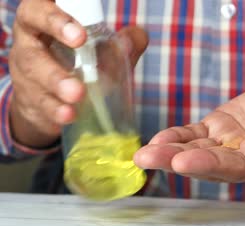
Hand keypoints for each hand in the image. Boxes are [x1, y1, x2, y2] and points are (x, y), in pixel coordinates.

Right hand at [8, 0, 147, 147]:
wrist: (50, 98)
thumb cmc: (77, 62)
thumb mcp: (98, 49)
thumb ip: (119, 42)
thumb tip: (137, 38)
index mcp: (44, 20)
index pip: (40, 10)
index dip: (56, 19)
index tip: (80, 35)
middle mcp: (30, 42)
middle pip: (32, 42)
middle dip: (56, 49)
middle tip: (79, 66)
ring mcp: (25, 72)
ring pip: (35, 74)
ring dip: (56, 84)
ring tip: (77, 95)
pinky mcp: (29, 99)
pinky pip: (39, 103)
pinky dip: (55, 110)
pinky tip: (68, 115)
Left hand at [134, 73, 244, 181]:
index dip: (216, 166)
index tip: (185, 162)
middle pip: (214, 165)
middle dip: (181, 163)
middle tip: (149, 160)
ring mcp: (236, 140)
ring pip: (200, 150)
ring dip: (170, 152)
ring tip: (143, 155)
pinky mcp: (225, 125)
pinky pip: (198, 133)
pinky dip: (178, 136)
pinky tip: (158, 139)